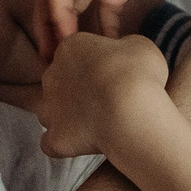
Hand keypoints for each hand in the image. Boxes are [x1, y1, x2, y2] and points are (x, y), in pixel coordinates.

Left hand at [37, 33, 171, 158]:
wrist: (130, 112)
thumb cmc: (138, 74)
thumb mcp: (140, 46)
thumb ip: (124, 47)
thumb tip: (122, 54)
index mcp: (70, 48)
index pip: (76, 53)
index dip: (96, 65)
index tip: (114, 74)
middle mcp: (52, 75)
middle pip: (61, 81)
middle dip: (79, 89)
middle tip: (107, 99)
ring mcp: (49, 108)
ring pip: (51, 111)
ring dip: (68, 116)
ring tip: (96, 123)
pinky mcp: (55, 137)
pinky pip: (52, 142)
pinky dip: (65, 144)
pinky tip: (83, 144)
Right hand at [44, 0, 190, 50]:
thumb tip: (106, 0)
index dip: (56, 13)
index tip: (67, 42)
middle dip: (50, 27)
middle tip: (53, 62)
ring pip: (75, 5)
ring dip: (70, 31)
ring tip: (72, 62)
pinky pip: (101, 10)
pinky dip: (100, 29)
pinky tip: (109, 49)